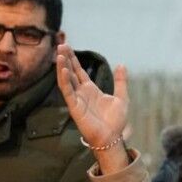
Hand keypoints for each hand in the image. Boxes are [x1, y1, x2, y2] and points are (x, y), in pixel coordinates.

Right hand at [55, 44, 129, 168]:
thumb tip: (122, 64)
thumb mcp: (122, 97)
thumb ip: (120, 81)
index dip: (73, 59)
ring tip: (59, 54)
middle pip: (70, 72)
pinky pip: (67, 91)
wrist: (112, 137)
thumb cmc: (115, 121)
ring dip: (62, 67)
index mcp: (90, 90)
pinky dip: (65, 80)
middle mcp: (81, 93)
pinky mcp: (74, 107)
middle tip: (61, 44)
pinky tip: (63, 69)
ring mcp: (76, 99)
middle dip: (65, 59)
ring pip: (66, 80)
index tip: (67, 47)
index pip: (79, 71)